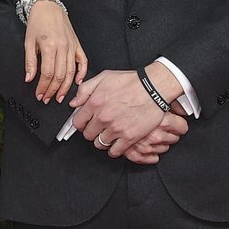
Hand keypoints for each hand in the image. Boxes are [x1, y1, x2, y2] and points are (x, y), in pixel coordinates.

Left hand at [24, 0, 87, 103]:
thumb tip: (29, 79)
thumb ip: (30, 62)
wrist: (48, 7)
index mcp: (49, 46)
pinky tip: (77, 83)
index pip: (48, 73)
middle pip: (60, 76)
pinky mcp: (77, 45)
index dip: (43, 87)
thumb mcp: (28, 42)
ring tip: (59, 97)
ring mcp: (72, 46)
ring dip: (65, 87)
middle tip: (46, 99)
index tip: (39, 95)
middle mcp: (63, 47)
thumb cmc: (37, 22)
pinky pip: (83, 62)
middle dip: (53, 90)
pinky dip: (81, 74)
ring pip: (71, 72)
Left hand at [71, 66, 187, 157]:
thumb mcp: (104, 77)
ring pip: (99, 144)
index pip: (77, 122)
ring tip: (109, 134)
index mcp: (95, 102)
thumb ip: (85, 90)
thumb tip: (74, 103)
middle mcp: (103, 117)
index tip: (86, 123)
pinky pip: (114, 152)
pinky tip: (117, 143)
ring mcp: (116, 128)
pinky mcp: (129, 137)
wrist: (154, 88)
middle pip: (87, 135)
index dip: (81, 123)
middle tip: (99, 128)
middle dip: (92, 132)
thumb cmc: (132, 81)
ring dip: (102, 141)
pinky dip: (114, 149)